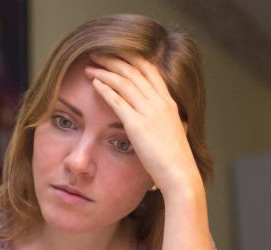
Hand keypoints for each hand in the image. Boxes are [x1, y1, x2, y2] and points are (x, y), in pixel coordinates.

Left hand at [84, 54, 202, 200]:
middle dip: (114, 59)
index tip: (117, 54)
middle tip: (98, 54)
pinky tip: (94, 83)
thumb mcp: (176, 134)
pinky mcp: (138, 125)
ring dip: (105, 71)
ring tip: (90, 66)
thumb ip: (170, 123)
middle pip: (135, 71)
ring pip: (124, 82)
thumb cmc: (176, 161)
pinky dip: (105, 89)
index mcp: (169, 103)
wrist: (180, 175)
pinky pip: (118, 101)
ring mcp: (149, 112)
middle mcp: (160, 103)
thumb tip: (173, 122)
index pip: (150, 70)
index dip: (132, 59)